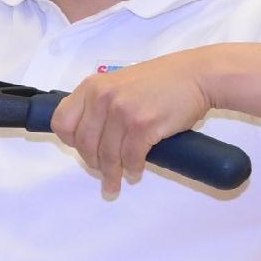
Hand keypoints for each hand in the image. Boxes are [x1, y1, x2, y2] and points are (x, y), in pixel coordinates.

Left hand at [48, 52, 214, 199]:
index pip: (62, 122)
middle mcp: (102, 98)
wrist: (197, 76)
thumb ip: (100, 103)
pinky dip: (132, 169)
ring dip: (111, 174)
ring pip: (107, 155)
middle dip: (93, 164)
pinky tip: (135, 173)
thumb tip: (89, 136)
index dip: (71, 141)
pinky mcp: (143, 126)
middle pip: (84, 144)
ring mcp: (122, 112)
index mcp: (92, 87)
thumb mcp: (119, 83)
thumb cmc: (161, 81)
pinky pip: (130, 157)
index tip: (84, 150)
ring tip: (115, 184)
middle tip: (103, 173)